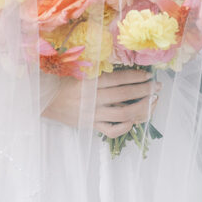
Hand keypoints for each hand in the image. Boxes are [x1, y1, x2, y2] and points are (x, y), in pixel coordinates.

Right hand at [42, 68, 161, 136]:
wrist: (44, 100)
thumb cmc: (62, 81)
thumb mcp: (78, 71)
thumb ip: (98, 72)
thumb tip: (123, 72)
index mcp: (90, 83)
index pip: (119, 79)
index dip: (136, 77)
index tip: (148, 75)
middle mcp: (94, 99)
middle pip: (125, 95)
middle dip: (145, 91)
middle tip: (157, 86)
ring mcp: (93, 115)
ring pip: (123, 114)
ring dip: (142, 108)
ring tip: (152, 102)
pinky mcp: (91, 125)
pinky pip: (111, 131)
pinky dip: (124, 127)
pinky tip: (133, 120)